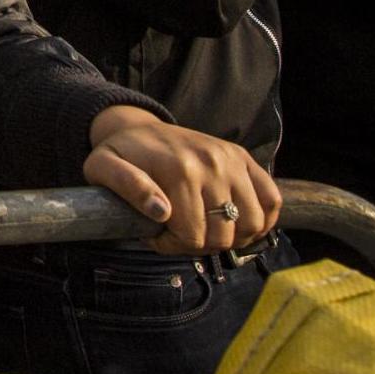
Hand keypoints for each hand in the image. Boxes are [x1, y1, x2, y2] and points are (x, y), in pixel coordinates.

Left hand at [84, 106, 282, 255]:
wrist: (139, 128)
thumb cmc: (121, 155)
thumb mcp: (102, 167)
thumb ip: (126, 187)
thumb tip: (161, 212)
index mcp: (178, 170)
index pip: (194, 236)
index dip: (173, 245)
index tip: (157, 234)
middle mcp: (211, 163)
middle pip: (224, 235)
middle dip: (199, 244)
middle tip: (179, 232)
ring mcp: (231, 160)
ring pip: (253, 224)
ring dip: (232, 236)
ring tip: (205, 228)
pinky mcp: (244, 159)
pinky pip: (272, 201)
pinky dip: (262, 220)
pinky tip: (235, 222)